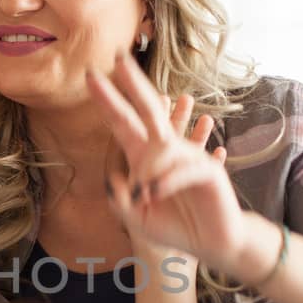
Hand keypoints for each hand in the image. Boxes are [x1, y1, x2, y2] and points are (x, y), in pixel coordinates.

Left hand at [86, 52, 251, 272]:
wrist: (211, 244)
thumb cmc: (175, 228)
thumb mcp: (136, 219)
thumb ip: (120, 201)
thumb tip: (114, 176)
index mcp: (145, 158)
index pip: (123, 124)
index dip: (108, 102)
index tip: (90, 77)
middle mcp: (166, 151)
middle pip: (148, 110)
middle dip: (133, 84)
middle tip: (119, 57)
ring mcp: (188, 157)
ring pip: (163, 147)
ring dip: (148, 172)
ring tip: (144, 197)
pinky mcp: (208, 171)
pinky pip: (182, 169)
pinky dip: (166, 183)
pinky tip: (154, 195)